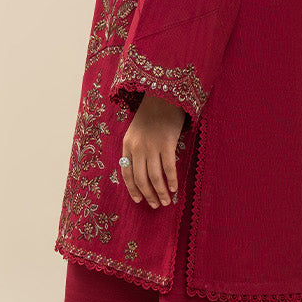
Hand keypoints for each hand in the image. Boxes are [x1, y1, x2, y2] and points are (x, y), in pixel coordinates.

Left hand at [120, 93, 186, 207]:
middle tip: (155, 205)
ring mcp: (152, 146)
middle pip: (141, 178)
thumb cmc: (151, 115)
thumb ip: (136, 150)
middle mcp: (137, 148)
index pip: (126, 173)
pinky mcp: (167, 143)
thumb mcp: (135, 132)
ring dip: (160, 192)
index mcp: (127, 145)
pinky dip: (172, 180)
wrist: (162, 96)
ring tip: (166, 202)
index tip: (139, 200)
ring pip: (154, 177)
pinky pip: (168, 167)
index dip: (132, 189)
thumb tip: (141, 172)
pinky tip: (174, 188)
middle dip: (148, 195)